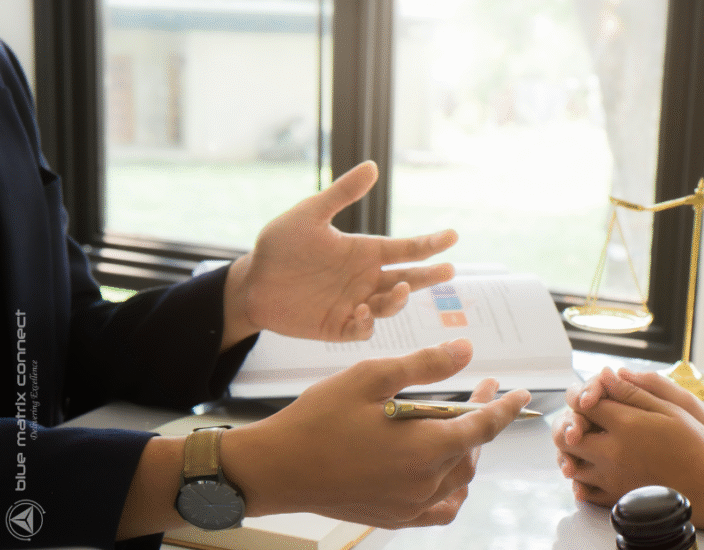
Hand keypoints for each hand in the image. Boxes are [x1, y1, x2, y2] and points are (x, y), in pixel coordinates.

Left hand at [221, 161, 457, 347]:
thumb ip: (341, 194)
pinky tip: (363, 312)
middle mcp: (366, 278)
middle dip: (429, 276)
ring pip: (389, 305)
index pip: (406, 248)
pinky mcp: (339, 326)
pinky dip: (368, 324)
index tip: (452, 236)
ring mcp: (355, 304)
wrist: (251, 282)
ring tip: (399, 290)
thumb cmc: (279, 245)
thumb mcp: (310, 214)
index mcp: (365, 252)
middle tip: (449, 270)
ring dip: (398, 299)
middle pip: (407, 279)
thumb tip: (372, 166)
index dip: (430, 243)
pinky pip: (362, 330)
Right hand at [222, 339, 531, 527]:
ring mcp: (408, 505)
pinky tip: (447, 474)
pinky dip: (452, 490)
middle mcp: (423, 483)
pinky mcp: (393, 517)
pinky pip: (440, 509)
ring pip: (459, 480)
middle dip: (482, 420)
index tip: (522, 394)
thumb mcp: (371, 378)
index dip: (505, 409)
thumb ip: (424, 366)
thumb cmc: (318, 419)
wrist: (275, 469)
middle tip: (479, 392)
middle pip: (471, 452)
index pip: (483, 428)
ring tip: (461, 426)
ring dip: (468, 452)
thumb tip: (466, 351)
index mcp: (423, 448)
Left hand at [551, 368, 703, 538]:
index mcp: (625, 425)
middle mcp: (612, 452)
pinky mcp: (616, 498)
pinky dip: (582, 478)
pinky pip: (584, 489)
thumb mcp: (669, 408)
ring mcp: (612, 478)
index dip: (581, 396)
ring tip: (586, 444)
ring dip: (573, 452)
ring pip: (572, 463)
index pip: (583, 404)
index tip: (587, 396)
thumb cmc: (695, 444)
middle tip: (581, 420)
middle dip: (571, 425)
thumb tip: (605, 375)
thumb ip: (632, 392)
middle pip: (569, 435)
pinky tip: (592, 468)